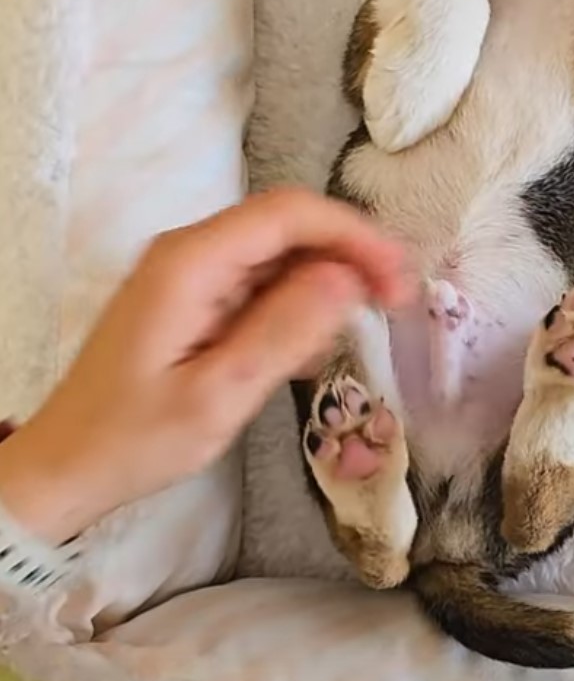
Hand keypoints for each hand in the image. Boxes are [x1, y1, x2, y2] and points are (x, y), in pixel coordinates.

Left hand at [0, 188, 410, 543]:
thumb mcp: (218, 396)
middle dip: (349, 257)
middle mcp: (191, 251)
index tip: (399, 279)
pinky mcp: (197, 297)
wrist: (68, 467)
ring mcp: (193, 272)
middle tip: (394, 306)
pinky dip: (296, 309)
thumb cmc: (136, 439)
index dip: (354, 235)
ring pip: (282, 254)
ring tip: (336, 347)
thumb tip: (347, 278)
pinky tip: (301, 357)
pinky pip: (263, 283)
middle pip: (290, 225)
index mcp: (191, 262)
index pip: (290, 213)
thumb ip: (283, 332)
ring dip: (325, 287)